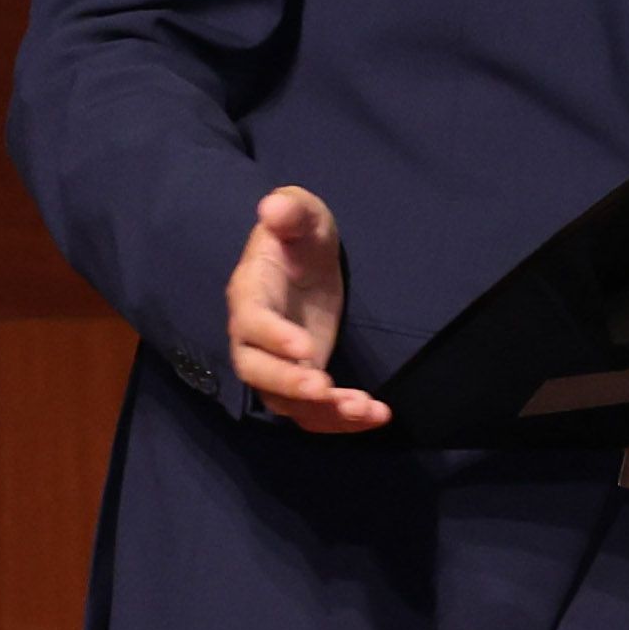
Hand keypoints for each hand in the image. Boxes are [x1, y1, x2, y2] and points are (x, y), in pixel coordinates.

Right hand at [227, 186, 383, 433]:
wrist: (305, 259)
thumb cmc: (300, 233)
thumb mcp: (302, 214)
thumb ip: (290, 212)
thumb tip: (272, 208)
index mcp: (250, 294)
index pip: (252, 322)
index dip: (273, 338)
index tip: (305, 347)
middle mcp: (254, 337)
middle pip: (258, 373)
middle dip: (289, 385)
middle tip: (325, 390)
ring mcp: (277, 364)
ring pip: (287, 402)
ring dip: (323, 412)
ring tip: (364, 409)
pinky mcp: (301, 380)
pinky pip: (313, 412)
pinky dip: (341, 421)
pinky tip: (378, 415)